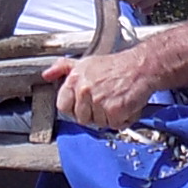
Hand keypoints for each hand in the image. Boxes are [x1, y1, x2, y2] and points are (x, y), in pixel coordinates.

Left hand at [42, 50, 163, 130]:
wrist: (140, 67)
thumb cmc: (115, 66)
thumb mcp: (85, 63)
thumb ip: (63, 68)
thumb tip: (47, 74)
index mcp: (75, 79)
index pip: (63, 106)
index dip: (73, 108)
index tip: (82, 106)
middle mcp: (84, 90)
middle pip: (81, 118)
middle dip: (93, 114)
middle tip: (105, 101)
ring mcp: (99, 101)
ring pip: (98, 123)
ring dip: (109, 117)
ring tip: (116, 101)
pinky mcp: (114, 110)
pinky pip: (114, 125)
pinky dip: (122, 119)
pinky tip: (125, 105)